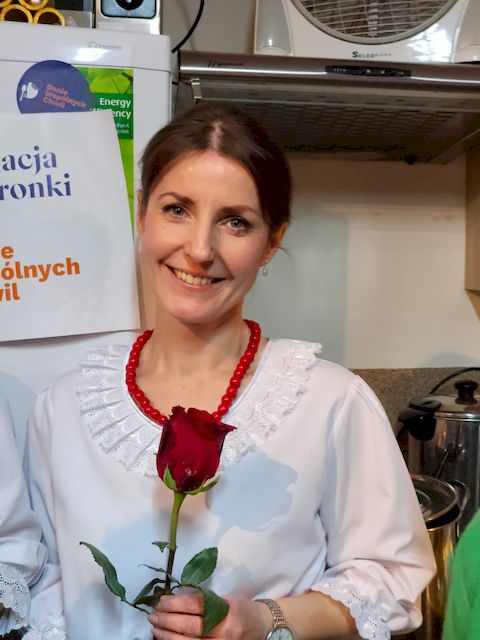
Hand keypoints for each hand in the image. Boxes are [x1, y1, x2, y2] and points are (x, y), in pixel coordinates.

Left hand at [149, 592, 269, 639]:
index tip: (161, 600)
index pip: (196, 606)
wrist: (261, 627)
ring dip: (167, 636)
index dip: (175, 603)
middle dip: (167, 620)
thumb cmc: (243, 608)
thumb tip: (176, 599)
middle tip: (153, 614)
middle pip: (189, 627)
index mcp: (227, 612)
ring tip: (155, 627)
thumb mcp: (227, 598)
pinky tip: (166, 639)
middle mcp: (224, 632)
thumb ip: (206, 600)